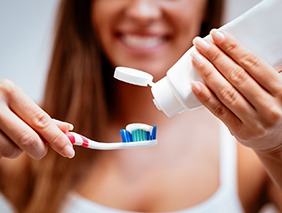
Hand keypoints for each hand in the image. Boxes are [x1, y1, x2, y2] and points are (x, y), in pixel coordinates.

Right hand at [0, 79, 74, 158]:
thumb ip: (40, 117)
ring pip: (12, 151)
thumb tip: (68, 129)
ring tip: (11, 134)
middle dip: (40, 149)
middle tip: (41, 148)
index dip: (58, 139)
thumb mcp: (17, 101)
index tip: (70, 151)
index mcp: (10, 92)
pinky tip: (0, 136)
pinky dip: (5, 149)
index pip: (41, 121)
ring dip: (19, 150)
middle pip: (29, 140)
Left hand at [190, 29, 281, 152]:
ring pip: (226, 93)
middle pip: (237, 76)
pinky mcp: (240, 131)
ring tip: (195, 59)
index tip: (217, 36)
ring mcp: (255, 121)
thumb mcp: (277, 89)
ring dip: (208, 73)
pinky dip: (205, 97)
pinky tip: (194, 84)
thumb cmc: (275, 108)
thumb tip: (229, 51)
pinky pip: (219, 111)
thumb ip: (260, 75)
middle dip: (215, 57)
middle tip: (200, 44)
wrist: (279, 140)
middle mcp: (270, 106)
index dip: (233, 48)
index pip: (253, 63)